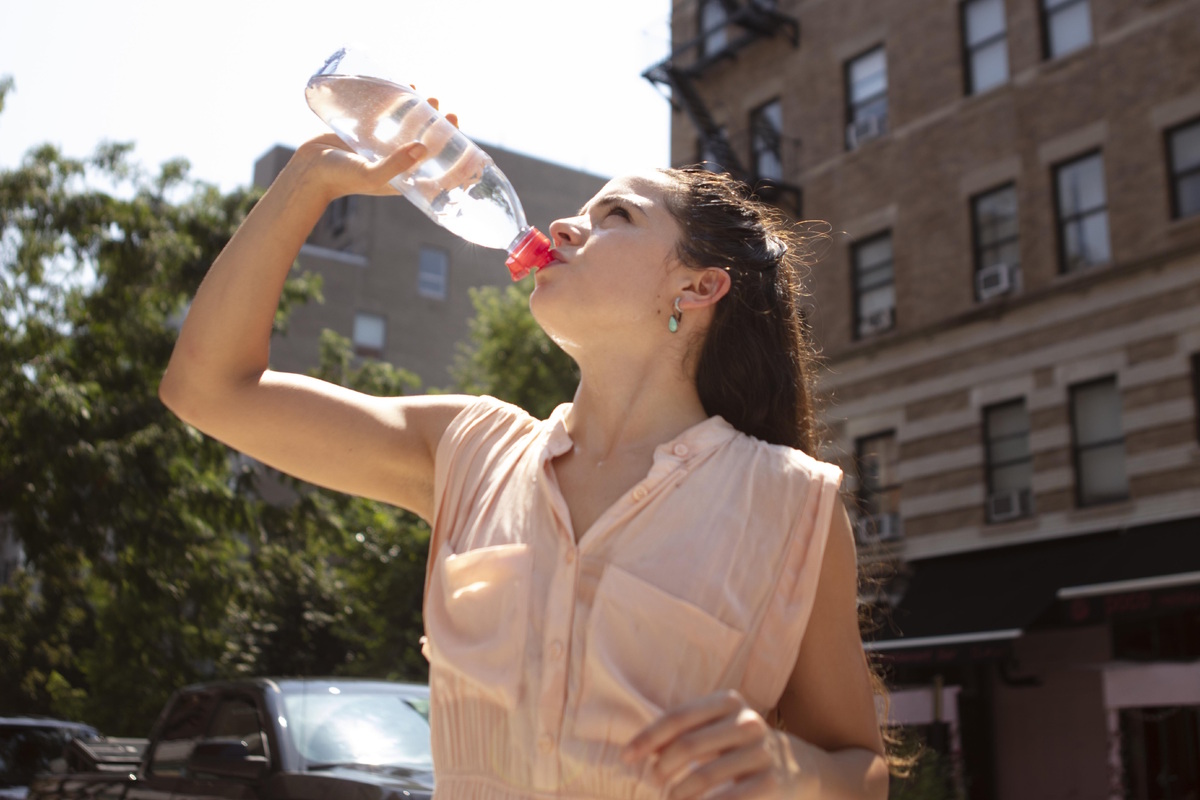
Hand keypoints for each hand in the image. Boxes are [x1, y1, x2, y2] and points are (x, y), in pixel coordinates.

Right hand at [295, 94, 460, 200]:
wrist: (307, 169)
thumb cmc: (340, 178)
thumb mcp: (371, 175)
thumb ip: (396, 165)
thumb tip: (423, 147)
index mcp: (402, 179)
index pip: (435, 173)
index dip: (453, 162)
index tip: (466, 147)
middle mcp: (395, 163)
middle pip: (425, 146)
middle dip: (440, 131)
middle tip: (450, 115)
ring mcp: (381, 147)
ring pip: (408, 128)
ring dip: (422, 115)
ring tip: (432, 100)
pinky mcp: (367, 133)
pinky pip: (388, 117)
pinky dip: (398, 104)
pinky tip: (408, 90)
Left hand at [621, 690, 816, 799]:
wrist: (798, 769)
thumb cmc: (738, 748)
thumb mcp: (714, 730)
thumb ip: (679, 734)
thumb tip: (634, 752)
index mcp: (729, 701)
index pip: (678, 718)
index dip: (647, 738)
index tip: (626, 758)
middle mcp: (748, 722)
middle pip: (688, 746)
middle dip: (662, 769)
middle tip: (654, 783)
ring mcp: (762, 753)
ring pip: (703, 776)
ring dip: (678, 795)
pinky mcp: (771, 783)